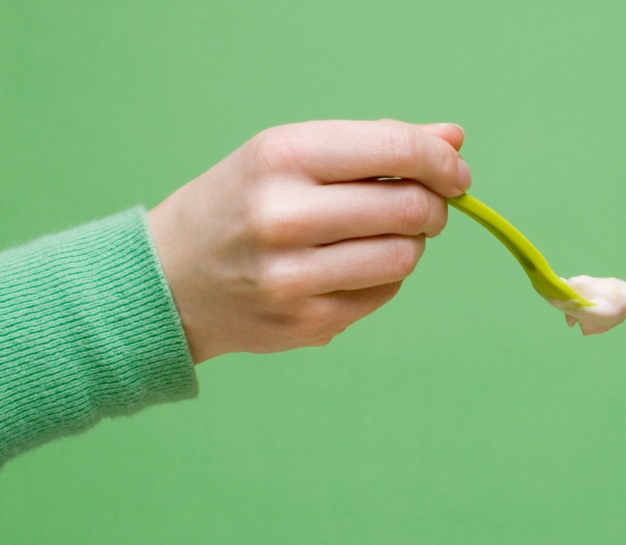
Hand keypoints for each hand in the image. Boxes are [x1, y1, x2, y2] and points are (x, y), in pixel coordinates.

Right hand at [147, 119, 470, 361]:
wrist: (169, 279)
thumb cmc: (240, 204)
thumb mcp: (291, 155)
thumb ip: (376, 145)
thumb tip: (455, 140)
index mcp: (282, 156)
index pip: (396, 150)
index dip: (441, 163)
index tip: (455, 173)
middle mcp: (284, 215)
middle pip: (410, 209)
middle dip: (433, 206)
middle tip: (423, 207)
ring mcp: (295, 275)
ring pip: (404, 256)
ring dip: (410, 244)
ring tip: (382, 236)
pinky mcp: (308, 322)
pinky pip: (384, 293)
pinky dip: (383, 277)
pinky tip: (350, 267)